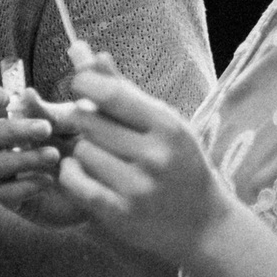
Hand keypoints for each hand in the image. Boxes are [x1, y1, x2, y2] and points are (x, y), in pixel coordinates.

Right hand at [0, 83, 93, 227]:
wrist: (108, 186)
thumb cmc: (90, 146)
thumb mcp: (78, 122)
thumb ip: (52, 110)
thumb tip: (26, 93)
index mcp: (16, 118)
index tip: (5, 99)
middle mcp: (6, 146)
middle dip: (13, 129)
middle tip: (46, 129)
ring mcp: (9, 174)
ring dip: (22, 158)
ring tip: (54, 156)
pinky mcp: (18, 201)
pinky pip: (4, 194)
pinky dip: (25, 185)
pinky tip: (49, 181)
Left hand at [56, 62, 233, 260]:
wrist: (204, 226)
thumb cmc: (179, 164)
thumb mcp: (162, 122)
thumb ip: (120, 87)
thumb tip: (81, 49)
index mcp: (168, 126)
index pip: (110, 93)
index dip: (84, 85)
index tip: (81, 88)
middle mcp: (155, 156)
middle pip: (88, 121)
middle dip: (83, 120)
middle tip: (93, 128)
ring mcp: (137, 188)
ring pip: (80, 151)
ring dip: (81, 150)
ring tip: (99, 155)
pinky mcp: (120, 215)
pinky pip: (74, 182)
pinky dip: (71, 174)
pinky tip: (82, 173)